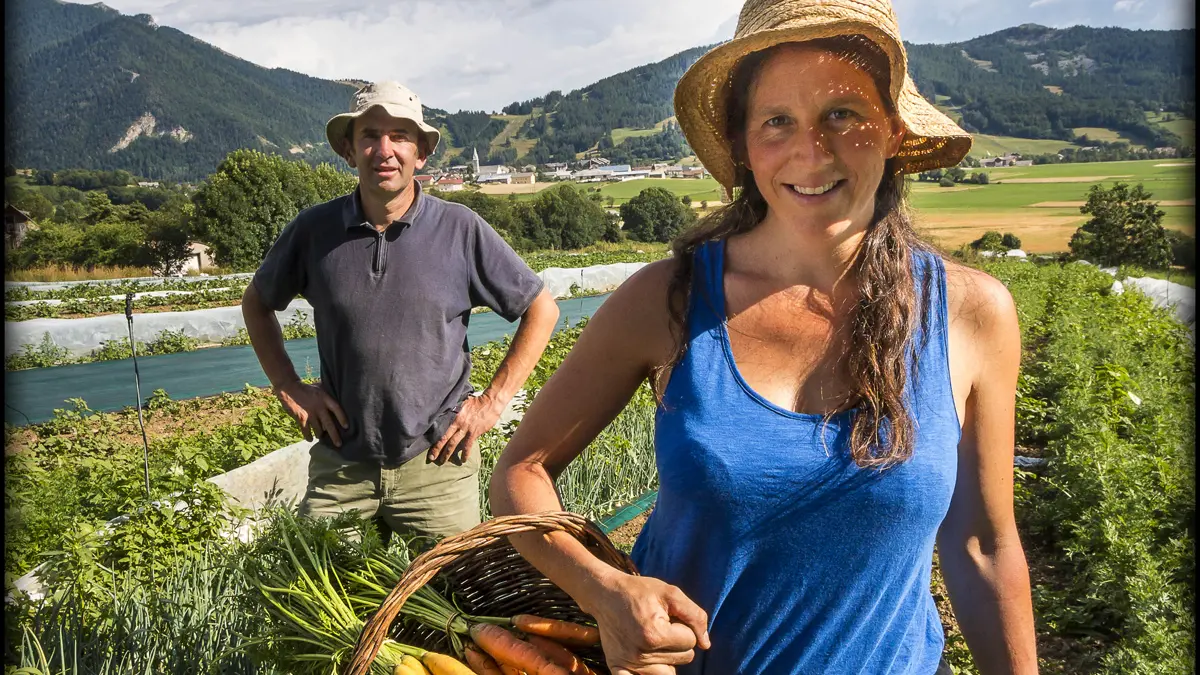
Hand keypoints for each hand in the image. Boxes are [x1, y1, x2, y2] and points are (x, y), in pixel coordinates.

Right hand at [274, 380, 348, 446]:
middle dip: (334, 435)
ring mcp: (310, 413)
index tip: (346, 427)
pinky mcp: (301, 418)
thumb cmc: (306, 388)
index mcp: (325, 398)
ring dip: (320, 435)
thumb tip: (338, 394)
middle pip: (329, 424)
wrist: (289, 388)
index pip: (337, 409)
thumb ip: (328, 392)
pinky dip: (308, 436)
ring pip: (318, 429)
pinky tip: (310, 439)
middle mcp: (319, 407)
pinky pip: (306, 430)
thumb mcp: (319, 387)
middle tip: (339, 444)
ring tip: (322, 438)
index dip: (342, 418)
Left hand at [428, 393, 501, 464]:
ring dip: (447, 453)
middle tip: (431, 458)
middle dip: (437, 449)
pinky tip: (463, 460)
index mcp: (453, 415)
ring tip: (442, 461)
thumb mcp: (462, 403)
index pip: (440, 428)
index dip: (434, 436)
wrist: (490, 402)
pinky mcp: (474, 433)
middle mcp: (457, 423)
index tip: (429, 441)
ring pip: (453, 443)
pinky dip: (465, 454)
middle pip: (444, 438)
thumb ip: (455, 410)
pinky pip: (467, 446)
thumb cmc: (476, 401)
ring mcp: (465, 429)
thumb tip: (448, 413)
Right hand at [581, 571, 710, 674]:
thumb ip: (695, 616)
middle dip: (678, 642)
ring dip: (667, 658)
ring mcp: (628, 663)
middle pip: (683, 659)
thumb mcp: (671, 593)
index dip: (684, 626)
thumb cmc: (640, 591)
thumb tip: (705, 644)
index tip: (669, 616)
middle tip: (660, 626)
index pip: (690, 642)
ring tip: (654, 640)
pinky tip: (646, 666)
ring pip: (669, 673)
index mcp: (655, 634)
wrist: (606, 593)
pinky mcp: (617, 666)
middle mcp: (641, 653)